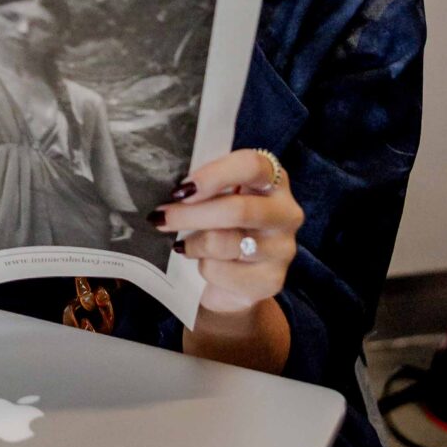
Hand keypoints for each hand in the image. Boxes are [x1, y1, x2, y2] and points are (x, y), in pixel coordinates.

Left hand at [150, 148, 301, 314]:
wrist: (233, 279)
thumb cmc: (221, 225)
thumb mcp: (216, 197)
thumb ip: (204, 185)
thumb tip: (168, 187)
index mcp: (272, 178)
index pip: (252, 166)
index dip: (214, 175)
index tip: (182, 189)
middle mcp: (286, 211)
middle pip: (237, 210)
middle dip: (190, 214)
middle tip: (161, 217)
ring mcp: (282, 248)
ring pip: (224, 242)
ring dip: (193, 244)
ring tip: (182, 245)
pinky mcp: (272, 280)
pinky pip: (223, 272)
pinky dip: (203, 268)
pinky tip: (203, 264)